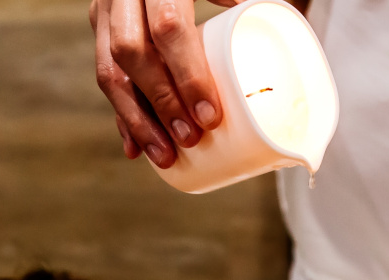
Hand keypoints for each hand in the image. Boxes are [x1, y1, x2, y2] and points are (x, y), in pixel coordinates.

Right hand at [89, 0, 235, 166]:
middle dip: (161, 105)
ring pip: (107, 70)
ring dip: (137, 120)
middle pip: (131, 54)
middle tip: (191, 138)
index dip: (187, 76)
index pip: (169, 28)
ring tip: (166, 155)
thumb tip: (288, 28)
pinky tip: (136, 146)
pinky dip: (121, 115)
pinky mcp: (100, 27)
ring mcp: (105, 11)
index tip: (210, 114)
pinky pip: (103, 76)